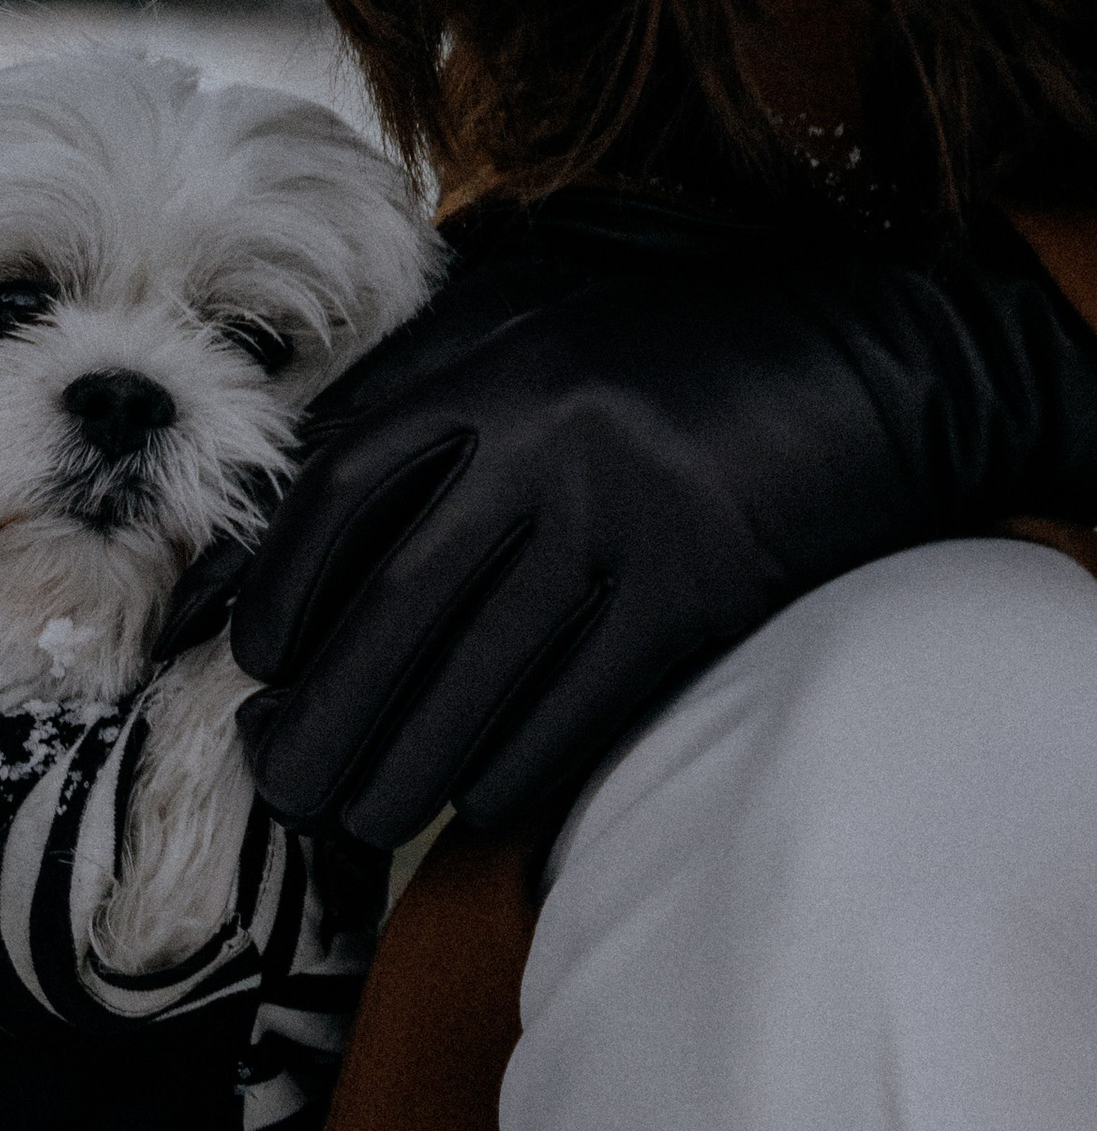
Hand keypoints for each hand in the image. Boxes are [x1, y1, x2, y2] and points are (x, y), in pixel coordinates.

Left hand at [227, 190, 1096, 847]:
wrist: (877, 368)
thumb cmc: (670, 353)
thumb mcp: (533, 318)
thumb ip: (407, 386)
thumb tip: (279, 525)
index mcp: (493, 363)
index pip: (337, 490)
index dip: (276, 591)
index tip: (253, 661)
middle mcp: (550, 437)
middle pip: (390, 608)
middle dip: (319, 719)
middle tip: (282, 777)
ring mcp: (628, 519)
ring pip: (474, 681)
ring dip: (398, 771)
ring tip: (358, 812)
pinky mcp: (699, 594)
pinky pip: (574, 712)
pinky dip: (509, 771)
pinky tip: (476, 796)